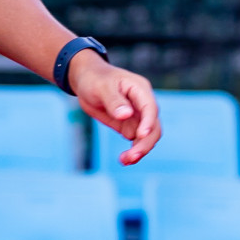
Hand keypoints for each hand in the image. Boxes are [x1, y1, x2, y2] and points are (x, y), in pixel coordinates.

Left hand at [69, 51, 160, 165]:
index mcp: (140, 89)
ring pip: (146, 137)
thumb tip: (125, 115)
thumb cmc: (94, 78)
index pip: (150, 108)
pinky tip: (124, 160)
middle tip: (131, 156)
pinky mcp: (129, 126)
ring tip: (125, 161)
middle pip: (153, 127)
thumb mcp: (101, 87)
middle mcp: (143, 104)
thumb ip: (113, 100)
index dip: (148, 122)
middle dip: (144, 143)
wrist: (85, 80)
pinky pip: (136, 141)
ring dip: (139, 150)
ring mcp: (137, 116)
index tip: (140, 135)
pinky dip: (133, 151)